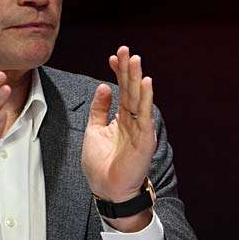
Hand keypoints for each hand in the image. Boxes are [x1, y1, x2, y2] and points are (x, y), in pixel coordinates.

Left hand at [82, 46, 156, 228]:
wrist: (107, 189)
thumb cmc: (101, 164)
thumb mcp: (94, 130)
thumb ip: (99, 109)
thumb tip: (102, 87)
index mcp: (122, 119)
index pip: (121, 90)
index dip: (117, 73)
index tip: (112, 57)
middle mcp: (133, 121)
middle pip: (131, 90)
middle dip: (128, 70)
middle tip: (125, 50)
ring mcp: (140, 129)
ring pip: (139, 99)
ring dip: (137, 79)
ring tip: (136, 60)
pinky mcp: (144, 140)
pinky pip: (145, 116)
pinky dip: (145, 100)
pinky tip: (145, 84)